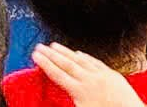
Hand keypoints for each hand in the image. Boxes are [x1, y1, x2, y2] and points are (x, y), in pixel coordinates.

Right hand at [31, 46, 146, 106]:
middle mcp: (89, 79)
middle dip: (51, 55)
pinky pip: (94, 62)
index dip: (45, 64)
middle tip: (39, 46)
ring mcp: (101, 74)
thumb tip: (52, 95)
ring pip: (80, 60)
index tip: (35, 55)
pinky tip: (79, 53)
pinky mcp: (111, 74)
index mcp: (80, 91)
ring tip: (54, 45)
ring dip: (66, 52)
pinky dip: (84, 57)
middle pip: (67, 64)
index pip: (58, 75)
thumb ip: (64, 104)